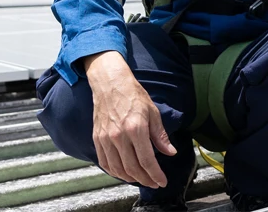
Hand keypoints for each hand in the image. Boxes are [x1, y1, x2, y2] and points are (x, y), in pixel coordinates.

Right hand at [82, 51, 177, 187]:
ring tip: (141, 179)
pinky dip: (115, 172)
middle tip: (153, 183)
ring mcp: (106, 138)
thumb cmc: (133, 95)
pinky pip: (105, 162)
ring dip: (130, 178)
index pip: (147, 160)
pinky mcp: (97, 139)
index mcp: (136, 128)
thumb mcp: (153, 112)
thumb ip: (160, 136)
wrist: (110, 83)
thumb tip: (170, 152)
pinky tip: (123, 173)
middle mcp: (119, 136)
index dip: (155, 174)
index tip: (162, 181)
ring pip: (118, 168)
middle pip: (132, 168)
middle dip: (145, 179)